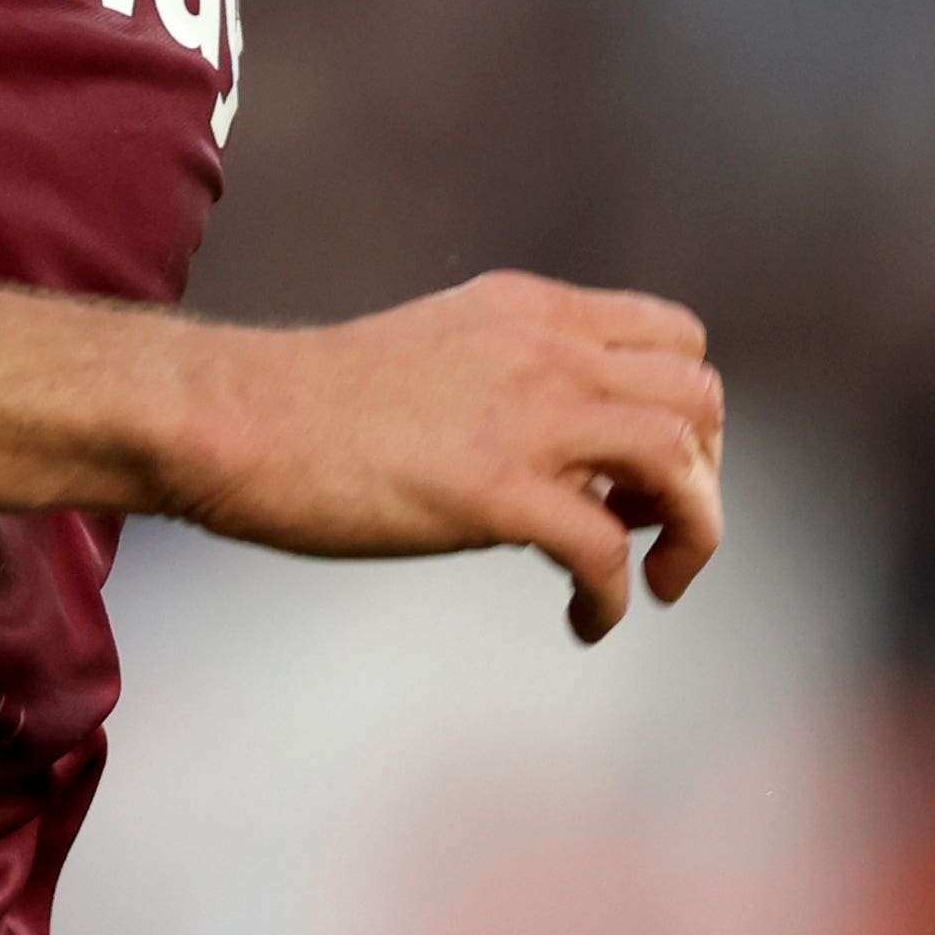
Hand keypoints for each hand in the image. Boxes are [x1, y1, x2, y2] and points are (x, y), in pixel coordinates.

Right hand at [160, 271, 724, 642]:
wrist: (232, 417)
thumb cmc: (313, 404)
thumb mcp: (440, 351)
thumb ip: (512, 377)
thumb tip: (570, 453)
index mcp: (532, 311)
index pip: (677, 337)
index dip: (688, 415)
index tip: (645, 474)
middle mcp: (545, 351)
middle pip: (701, 398)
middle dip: (703, 478)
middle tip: (653, 534)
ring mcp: (523, 416)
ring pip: (680, 461)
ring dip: (691, 535)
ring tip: (652, 585)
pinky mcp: (491, 489)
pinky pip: (606, 549)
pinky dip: (615, 598)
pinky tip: (584, 623)